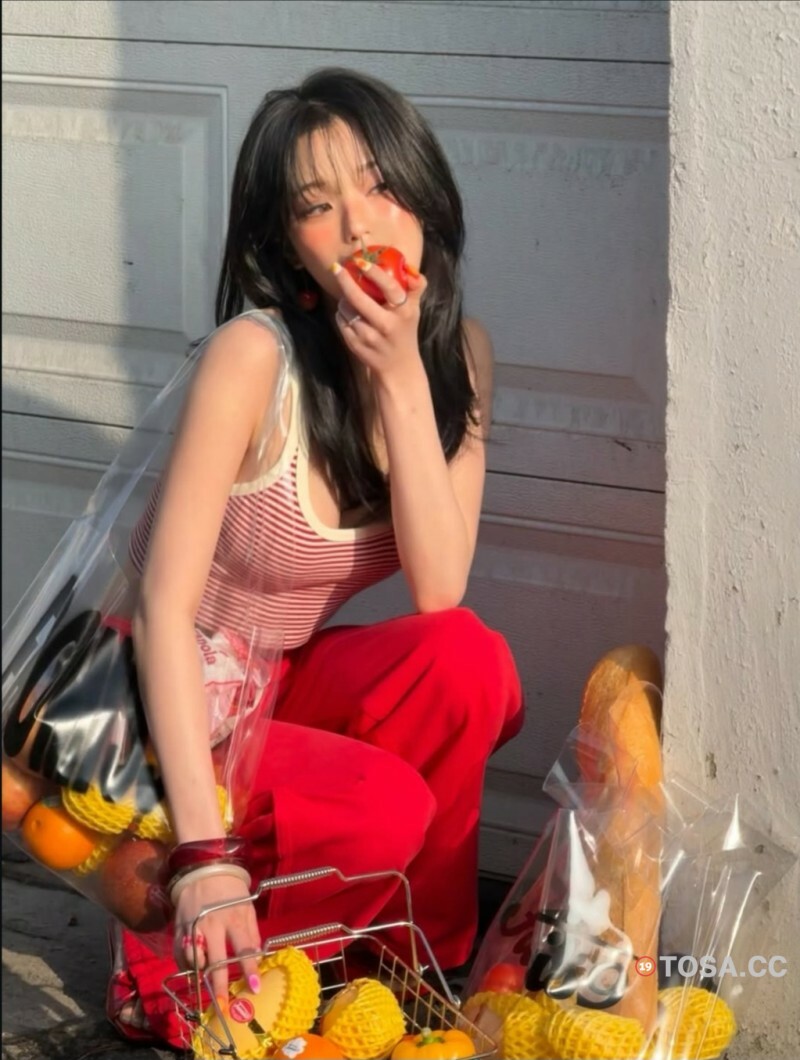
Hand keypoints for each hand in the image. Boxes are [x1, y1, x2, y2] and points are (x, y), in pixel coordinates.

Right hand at [173, 873, 260, 1003]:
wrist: (204, 869)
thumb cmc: (231, 891)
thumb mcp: (247, 906)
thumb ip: (251, 933)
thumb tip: (257, 959)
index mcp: (234, 917)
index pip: (244, 947)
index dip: (249, 969)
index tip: (254, 988)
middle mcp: (212, 923)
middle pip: (216, 960)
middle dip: (219, 985)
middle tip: (223, 1005)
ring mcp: (193, 926)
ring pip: (194, 960)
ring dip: (201, 973)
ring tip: (206, 979)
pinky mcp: (178, 928)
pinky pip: (180, 955)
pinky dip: (187, 964)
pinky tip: (194, 966)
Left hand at [332, 260, 426, 382]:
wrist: (398, 366)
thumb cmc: (405, 330)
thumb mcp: (414, 309)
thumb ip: (415, 287)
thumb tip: (409, 268)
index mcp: (403, 313)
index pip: (389, 287)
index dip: (374, 272)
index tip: (360, 262)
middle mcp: (386, 325)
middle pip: (358, 298)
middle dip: (345, 281)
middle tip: (337, 268)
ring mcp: (369, 337)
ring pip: (345, 308)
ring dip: (344, 300)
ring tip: (350, 299)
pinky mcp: (355, 345)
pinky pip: (341, 320)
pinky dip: (342, 314)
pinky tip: (350, 315)